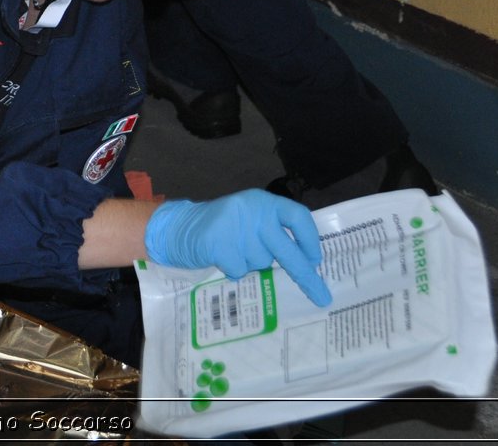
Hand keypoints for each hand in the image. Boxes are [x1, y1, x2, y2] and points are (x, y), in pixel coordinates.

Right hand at [144, 190, 331, 305]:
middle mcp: (252, 210)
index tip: (315, 261)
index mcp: (263, 201)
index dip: (310, 240)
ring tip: (233, 252)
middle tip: (320, 295)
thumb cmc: (221, 227)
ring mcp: (235, 225)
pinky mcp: (218, 242)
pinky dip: (233, 270)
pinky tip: (221, 258)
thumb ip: (273, 231)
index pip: (297, 216)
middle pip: (286, 249)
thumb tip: (306, 261)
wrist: (177, 227)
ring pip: (261, 262)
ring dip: (251, 265)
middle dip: (303, 274)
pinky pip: (240, 270)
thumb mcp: (249, 220)